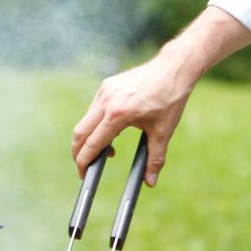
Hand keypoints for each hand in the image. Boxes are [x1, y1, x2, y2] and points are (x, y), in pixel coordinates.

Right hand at [72, 53, 194, 185]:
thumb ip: (155, 159)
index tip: (83, 173)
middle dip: (78, 151)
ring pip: (85, 120)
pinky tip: (112, 129)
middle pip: (80, 132)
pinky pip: (93, 108)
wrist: (172, 69)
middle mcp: (106, 101)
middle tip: (84, 165)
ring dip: (88, 137)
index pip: (92, 143)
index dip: (84, 161)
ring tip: (107, 149)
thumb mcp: (163, 131)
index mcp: (118, 115)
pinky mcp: (106, 85)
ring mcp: (104, 91)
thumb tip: (150, 182)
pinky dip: (95, 123)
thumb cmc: (169, 99)